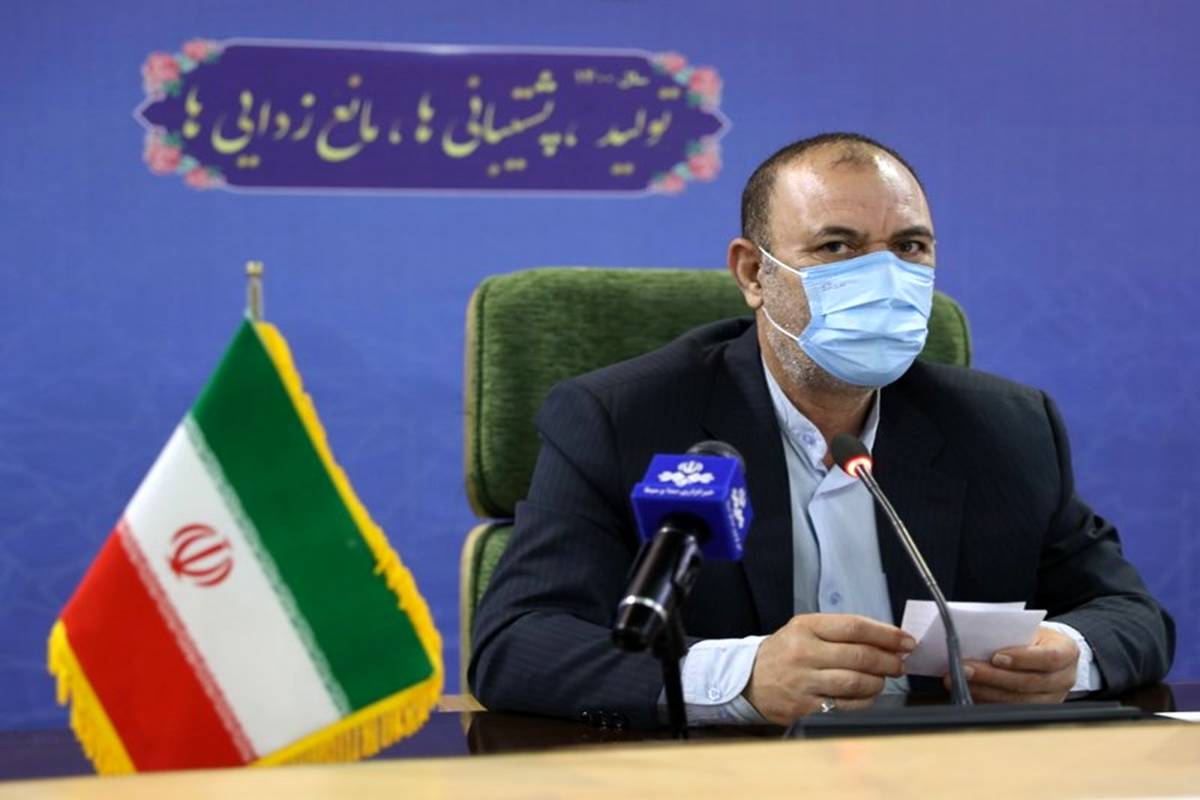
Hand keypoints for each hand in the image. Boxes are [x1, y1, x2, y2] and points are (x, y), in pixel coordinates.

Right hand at [744, 614, 914, 723]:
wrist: (748, 679)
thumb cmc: (784, 652)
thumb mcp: (805, 629)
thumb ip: (841, 631)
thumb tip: (886, 639)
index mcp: (806, 627)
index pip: (855, 627)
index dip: (886, 634)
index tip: (905, 640)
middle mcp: (804, 652)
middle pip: (860, 656)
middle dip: (888, 660)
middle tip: (900, 663)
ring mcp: (804, 681)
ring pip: (856, 683)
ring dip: (878, 681)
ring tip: (883, 678)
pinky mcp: (806, 707)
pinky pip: (846, 705)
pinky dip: (865, 700)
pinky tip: (867, 694)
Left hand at [943, 625, 1078, 702]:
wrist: (1050, 652)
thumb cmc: (1035, 638)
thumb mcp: (1030, 628)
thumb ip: (1010, 633)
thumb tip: (975, 635)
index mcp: (1067, 652)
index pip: (1049, 658)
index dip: (1022, 659)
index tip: (996, 656)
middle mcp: (1064, 678)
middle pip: (1029, 683)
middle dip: (993, 677)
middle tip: (966, 669)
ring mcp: (1053, 698)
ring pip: (1019, 701)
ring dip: (986, 691)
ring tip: (961, 681)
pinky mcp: (1038, 710)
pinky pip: (1012, 710)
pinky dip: (988, 701)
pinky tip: (971, 692)